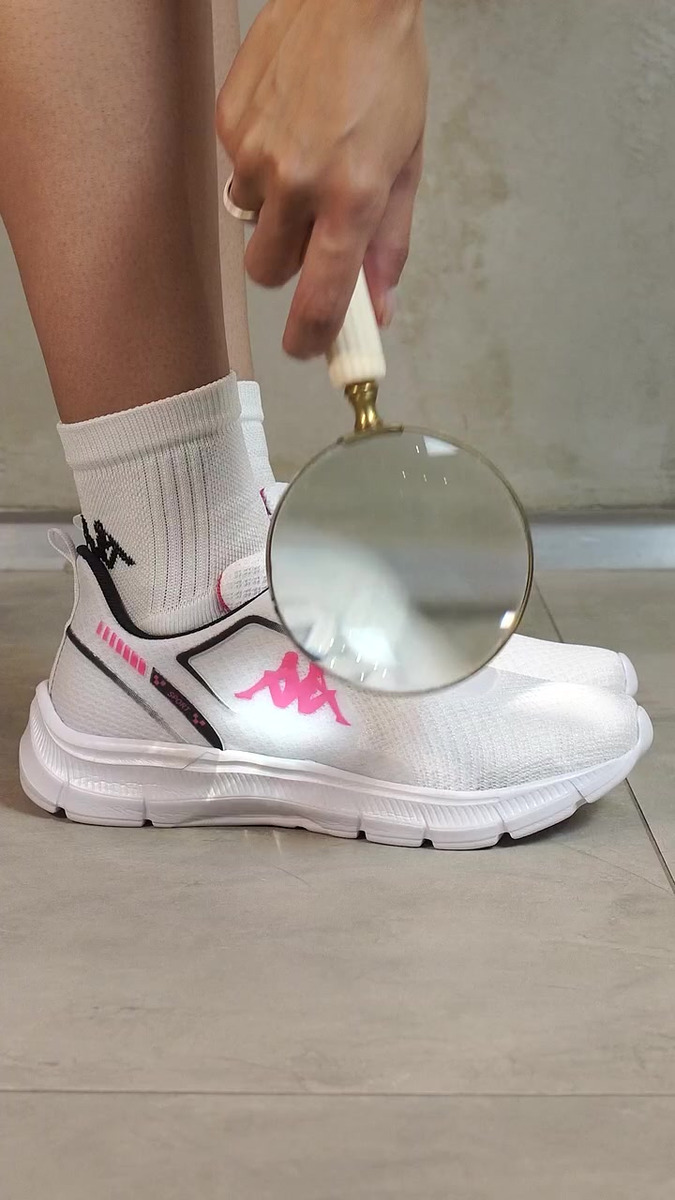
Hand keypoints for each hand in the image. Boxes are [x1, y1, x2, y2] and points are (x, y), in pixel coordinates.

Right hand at [217, 0, 426, 358]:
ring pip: (251, 223)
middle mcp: (299, 181)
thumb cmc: (388, 74)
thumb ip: (389, 245)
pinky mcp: (230, 123)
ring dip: (274, 211)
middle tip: (310, 235)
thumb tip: (379, 308)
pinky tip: (286, 127)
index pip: (321, 298)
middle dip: (288, 265)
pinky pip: (236, 173)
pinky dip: (258, 166)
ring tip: (304, 160)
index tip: (308, 348)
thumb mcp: (406, 166)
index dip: (312, 336)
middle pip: (269, 271)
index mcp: (352, 196)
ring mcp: (256, 152)